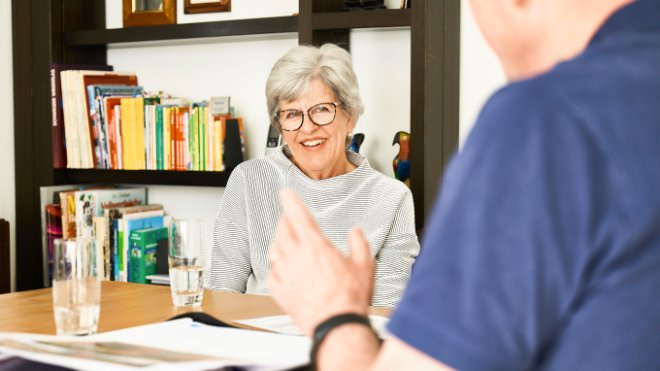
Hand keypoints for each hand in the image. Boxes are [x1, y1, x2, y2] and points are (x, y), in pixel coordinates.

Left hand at [268, 190, 374, 336]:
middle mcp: (295, 256)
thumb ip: (359, 244)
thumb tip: (356, 233)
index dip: (290, 201)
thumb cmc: (349, 298)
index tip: (285, 193)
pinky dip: (276, 266)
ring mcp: (284, 274)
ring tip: (286, 243)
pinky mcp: (279, 291)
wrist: (335, 325)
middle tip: (290, 220)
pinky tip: (283, 269)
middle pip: (282, 230)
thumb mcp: (364, 265)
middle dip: (286, 221)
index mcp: (315, 246)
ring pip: (273, 249)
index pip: (297, 215)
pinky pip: (271, 272)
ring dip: (279, 242)